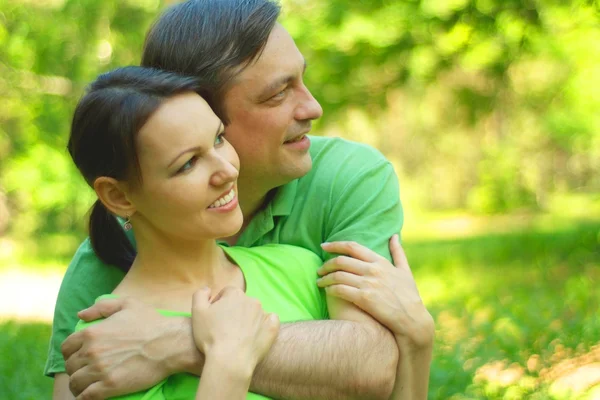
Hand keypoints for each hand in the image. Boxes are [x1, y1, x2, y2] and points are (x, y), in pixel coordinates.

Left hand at [61, 297, 199, 398]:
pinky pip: (86, 396)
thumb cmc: (151, 322)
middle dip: (76, 369)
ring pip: (75, 383)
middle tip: (86, 371)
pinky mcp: (110, 386)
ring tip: (86, 385)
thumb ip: (101, 307)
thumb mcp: (127, 305)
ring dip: (78, 385)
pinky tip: (91, 395)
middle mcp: (91, 351)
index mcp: (92, 332)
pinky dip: (85, 397)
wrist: (170, 343)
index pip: (66, 347)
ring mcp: (100, 370)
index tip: (79, 356)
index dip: (70, 352)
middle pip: (70, 366)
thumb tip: (81, 314)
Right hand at [191, 287, 278, 375]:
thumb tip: (208, 289)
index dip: (219, 304)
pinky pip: (270, 322)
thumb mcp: (197, 312)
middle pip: (241, 302)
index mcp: (235, 294)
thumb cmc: (211, 336)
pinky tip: (255, 335)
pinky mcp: (272, 328)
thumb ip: (200, 295)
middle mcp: (252, 301)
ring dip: (247, 319)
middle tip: (225, 328)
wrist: (230, 360)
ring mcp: (264, 314)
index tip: (214, 318)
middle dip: (233, 311)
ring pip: (254, 313)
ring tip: (238, 336)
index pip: (226, 293)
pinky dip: (264, 326)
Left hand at [318, 235, 433, 347]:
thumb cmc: (409, 296)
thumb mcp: (405, 270)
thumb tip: (394, 235)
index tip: (323, 246)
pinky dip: (330, 289)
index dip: (335, 245)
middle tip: (319, 269)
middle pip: (341, 261)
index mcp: (380, 261)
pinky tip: (327, 291)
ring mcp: (368, 284)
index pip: (352, 247)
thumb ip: (397, 252)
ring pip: (338, 276)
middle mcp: (373, 270)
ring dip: (325, 278)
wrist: (412, 319)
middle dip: (326, 264)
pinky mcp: (364, 298)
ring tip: (319, 282)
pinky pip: (340, 290)